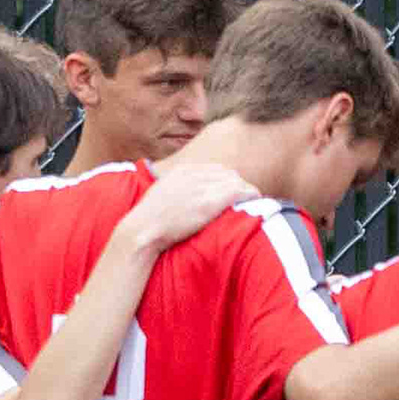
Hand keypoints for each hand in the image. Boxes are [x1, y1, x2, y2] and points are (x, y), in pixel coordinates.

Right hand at [119, 159, 255, 255]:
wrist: (142, 229)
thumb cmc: (148, 220)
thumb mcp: (162, 195)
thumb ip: (177, 190)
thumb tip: (186, 198)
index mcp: (182, 171)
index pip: (215, 169)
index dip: (227, 180)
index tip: (233, 190)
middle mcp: (193, 174)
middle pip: (227, 174)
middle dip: (238, 184)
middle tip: (246, 198)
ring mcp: (201, 187)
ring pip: (235, 181)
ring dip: (246, 190)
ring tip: (254, 200)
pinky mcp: (208, 202)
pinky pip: (237, 192)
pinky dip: (249, 194)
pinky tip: (256, 200)